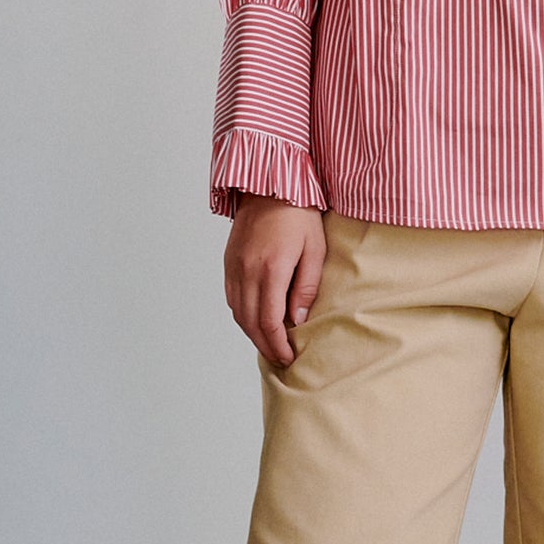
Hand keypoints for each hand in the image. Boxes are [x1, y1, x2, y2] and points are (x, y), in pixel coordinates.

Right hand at [223, 197, 326, 366]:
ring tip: (270, 344)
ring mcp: (234, 267)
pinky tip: (255, 320)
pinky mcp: (229, 262)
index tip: (288, 357)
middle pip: (250, 323)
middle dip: (265, 346)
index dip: (277, 344)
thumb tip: (296, 320)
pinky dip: (242, 315)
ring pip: (237, 313)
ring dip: (252, 333)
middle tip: (281, 359)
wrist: (270, 185)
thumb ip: (305, 288)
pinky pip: (231, 297)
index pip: (268, 321)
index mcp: (270, 269)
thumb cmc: (299, 214)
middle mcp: (246, 271)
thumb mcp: (314, 250)